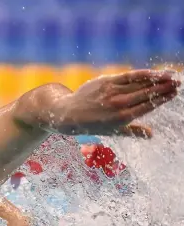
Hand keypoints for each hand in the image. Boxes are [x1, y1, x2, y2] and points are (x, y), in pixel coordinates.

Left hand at [47, 70, 179, 135]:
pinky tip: (153, 72)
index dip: (162, 99)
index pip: (147, 106)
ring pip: (139, 83)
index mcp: (121, 118)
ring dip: (157, 79)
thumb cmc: (93, 124)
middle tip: (179, 84)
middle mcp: (117, 104)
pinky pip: (128, 76)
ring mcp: (111, 92)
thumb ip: (133, 132)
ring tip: (171, 76)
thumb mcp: (113, 131)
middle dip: (164, 88)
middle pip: (146, 93)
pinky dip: (142, 74)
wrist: (69, 114)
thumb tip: (151, 135)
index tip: (174, 93)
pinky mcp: (105, 81)